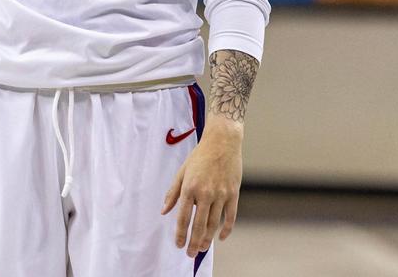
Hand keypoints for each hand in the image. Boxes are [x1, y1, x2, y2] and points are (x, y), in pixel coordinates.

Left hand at [161, 120, 242, 257]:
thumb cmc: (199, 156)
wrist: (222, 143)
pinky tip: (221, 238)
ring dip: (208, 239)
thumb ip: (172, 193)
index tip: (178, 244)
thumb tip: (164, 211)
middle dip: (193, 242)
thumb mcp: (181, 172)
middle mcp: (206, 193)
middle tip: (190, 253)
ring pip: (215, 224)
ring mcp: (222, 195)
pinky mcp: (234, 194)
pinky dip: (226, 229)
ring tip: (202, 248)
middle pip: (199, 224)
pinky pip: (231, 217)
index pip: (183, 217)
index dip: (180, 233)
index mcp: (189, 188)